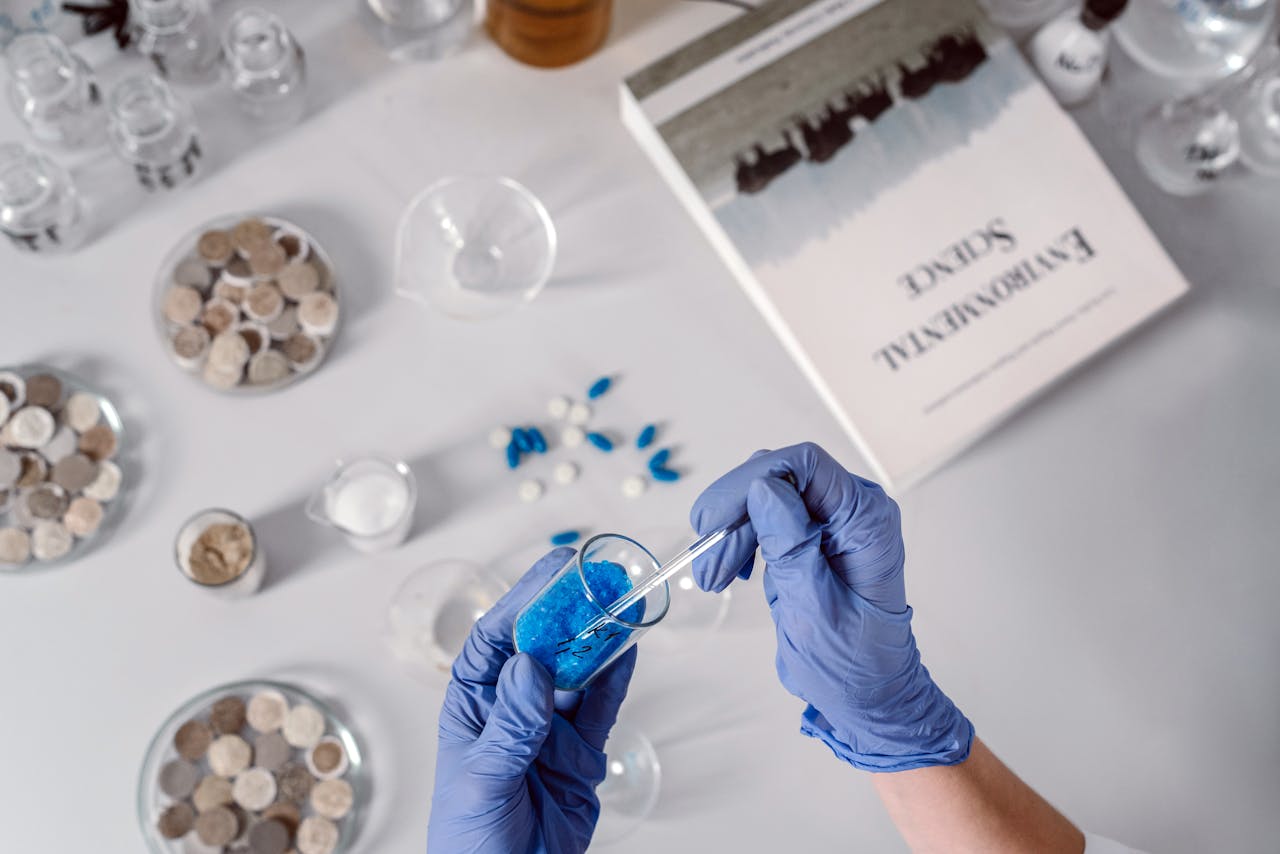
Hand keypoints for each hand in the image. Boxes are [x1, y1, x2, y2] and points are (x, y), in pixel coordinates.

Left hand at [427, 548, 637, 852]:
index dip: (522, 603)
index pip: (495, 642)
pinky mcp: (579, 755)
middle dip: (569, 614)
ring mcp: (547, 730)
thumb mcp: (483, 782)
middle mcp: (511, 710)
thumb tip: (528, 668)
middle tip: (599, 580)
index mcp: (474, 707)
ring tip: (621, 606)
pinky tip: (627, 650)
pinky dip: (615, 678)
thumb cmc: (469, 843)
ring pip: (576, 672)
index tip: (553, 574)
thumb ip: (509, 728)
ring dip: (597, 640)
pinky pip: (600, 707)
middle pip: (542, 648)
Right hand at [690, 442, 971, 771]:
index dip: (750, 482)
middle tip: (707, 564)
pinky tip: (732, 570)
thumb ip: (790, 544)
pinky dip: (738, 538)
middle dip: (734, 514)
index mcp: (866, 520)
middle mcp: (852, 510)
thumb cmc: (851, 663)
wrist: (867, 696)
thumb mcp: (814, 608)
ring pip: (763, 495)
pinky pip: (763, 517)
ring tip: (713, 577)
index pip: (804, 465)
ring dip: (730, 531)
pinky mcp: (809, 535)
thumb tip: (761, 487)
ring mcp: (830, 521)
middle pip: (777, 477)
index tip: (713, 521)